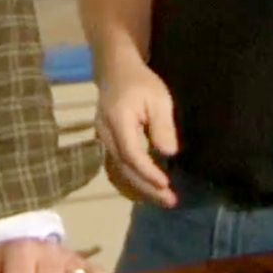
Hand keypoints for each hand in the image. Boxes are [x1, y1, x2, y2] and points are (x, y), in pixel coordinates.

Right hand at [96, 63, 178, 204]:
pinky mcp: (105, 144)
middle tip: (170, 201)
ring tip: (162, 199)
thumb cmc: (140, 82)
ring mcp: (102, 140)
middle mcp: (105, 134)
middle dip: (146, 188)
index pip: (130, 154)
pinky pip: (117, 167)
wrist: (115, 71)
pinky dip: (133, 180)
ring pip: (118, 171)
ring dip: (140, 188)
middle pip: (123, 168)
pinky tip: (148, 188)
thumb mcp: (158, 98)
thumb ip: (162, 125)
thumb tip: (168, 153)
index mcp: (117, 121)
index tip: (166, 184)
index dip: (148, 172)